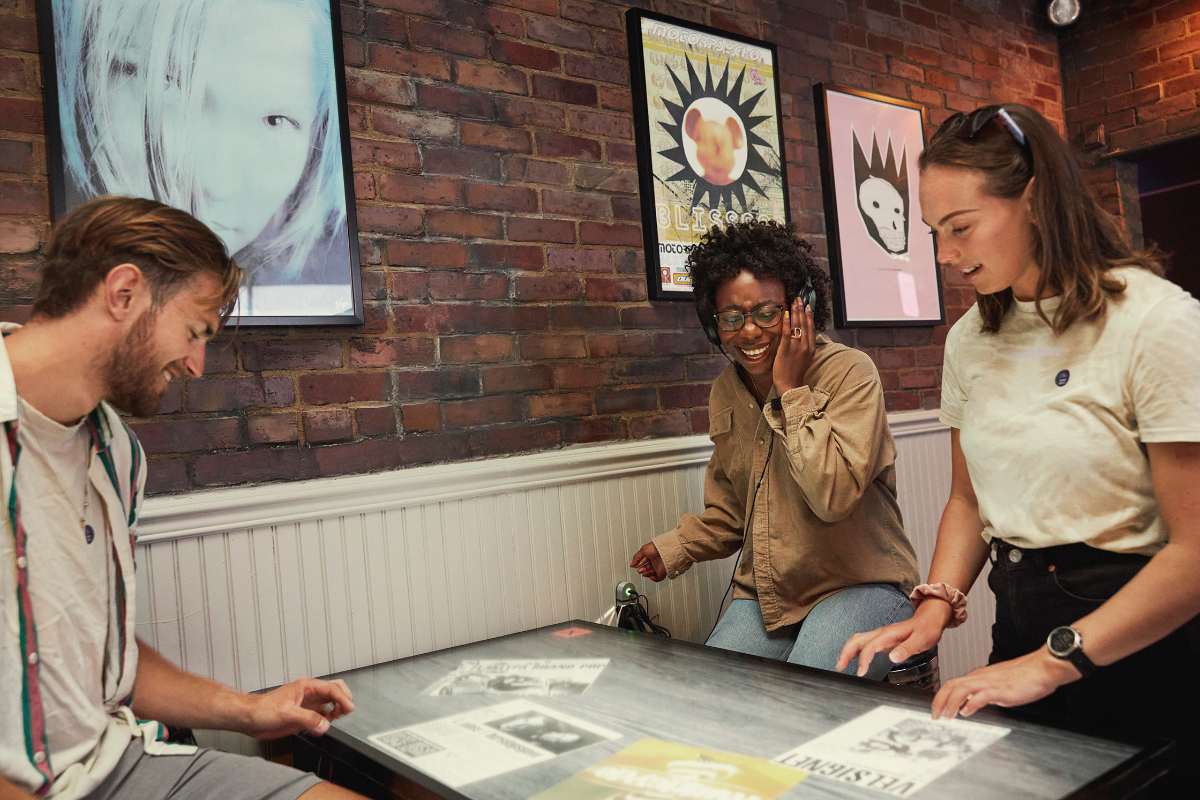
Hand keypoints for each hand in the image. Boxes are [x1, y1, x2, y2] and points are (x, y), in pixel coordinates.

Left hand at [241, 677, 354, 738]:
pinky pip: (322, 714)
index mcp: (307, 686)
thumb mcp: (287, 713)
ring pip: (331, 702)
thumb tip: (324, 724)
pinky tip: (324, 724)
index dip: (343, 698)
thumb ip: (308, 719)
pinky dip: (327, 719)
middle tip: (346, 712)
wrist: (249, 718)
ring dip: (337, 709)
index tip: (349, 708)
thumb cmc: (262, 709)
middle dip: (343, 699)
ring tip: (336, 718)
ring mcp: (308, 703)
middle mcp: (309, 693)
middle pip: (335, 690)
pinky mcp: (304, 714)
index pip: (332, 689)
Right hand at [629, 542, 666, 581]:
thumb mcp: (643, 550)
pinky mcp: (662, 571)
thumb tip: (632, 564)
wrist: (665, 552)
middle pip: (647, 568)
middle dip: (642, 570)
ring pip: (651, 573)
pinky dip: (654, 579)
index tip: (635, 565)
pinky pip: (658, 578)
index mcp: (650, 554)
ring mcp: (658, 566)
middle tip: (639, 570)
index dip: (639, 564)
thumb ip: (636, 558)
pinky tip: (650, 577)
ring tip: (644, 573)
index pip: (643, 561)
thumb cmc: (656, 548)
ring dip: (646, 574)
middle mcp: (655, 560)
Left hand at [772, 297, 814, 395]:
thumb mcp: (805, 358)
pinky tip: (785, 314)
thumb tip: (800, 335)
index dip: (809, 316)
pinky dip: (787, 323)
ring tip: (794, 302)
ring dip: (795, 312)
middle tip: (799, 299)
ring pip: (797, 326)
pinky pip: (787, 334)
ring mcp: (796, 348)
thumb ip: (804, 346)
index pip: (811, 328)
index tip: (807, 306)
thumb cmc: (795, 372)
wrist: (790, 385)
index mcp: (811, 348)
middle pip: (804, 324)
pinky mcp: (786, 350)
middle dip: (801, 310)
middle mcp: (805, 346)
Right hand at [837, 600, 949, 676]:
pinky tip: (852, 658)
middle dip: (846, 652)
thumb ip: (906, 649)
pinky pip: (863, 642)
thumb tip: (892, 657)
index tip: (860, 672)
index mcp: (888, 633)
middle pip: (857, 640)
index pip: (870, 646)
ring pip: (858, 640)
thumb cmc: (926, 629)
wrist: (929, 620)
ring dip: (847, 651)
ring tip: (841, 664)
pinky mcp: (882, 639)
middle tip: (839, 667)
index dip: (863, 659)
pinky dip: (854, 650)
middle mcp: (881, 633)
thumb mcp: (921, 640)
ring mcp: (880, 635)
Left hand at [931, 647, 1080, 718]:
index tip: (936, 709)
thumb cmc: (1025, 676)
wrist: (1042, 667)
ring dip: (951, 703)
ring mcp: (991, 682)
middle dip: (939, 701)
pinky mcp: (1002, 689)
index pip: (953, 683)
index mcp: (979, 676)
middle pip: (952, 685)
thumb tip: (972, 701)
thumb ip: (984, 691)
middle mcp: (981, 677)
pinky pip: (982, 695)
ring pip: (962, 689)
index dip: (941, 696)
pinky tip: (967, 712)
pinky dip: (971, 703)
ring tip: (946, 716)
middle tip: (934, 716)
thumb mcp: (998, 685)